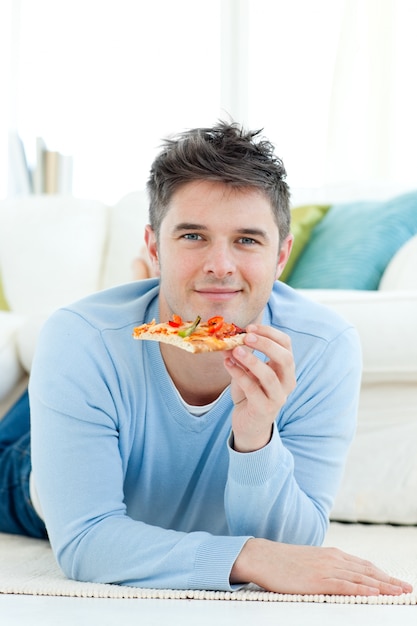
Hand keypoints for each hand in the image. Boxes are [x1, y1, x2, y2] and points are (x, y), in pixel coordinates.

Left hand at [224, 324, 295, 451]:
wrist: (249, 425)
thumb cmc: (250, 394)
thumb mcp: (247, 371)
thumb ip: (241, 356)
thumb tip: (227, 338)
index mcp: (286, 368)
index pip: (286, 344)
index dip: (270, 333)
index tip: (250, 327)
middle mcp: (287, 382)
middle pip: (285, 358)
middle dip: (266, 344)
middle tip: (247, 336)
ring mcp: (278, 397)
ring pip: (269, 376)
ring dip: (252, 360)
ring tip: (235, 350)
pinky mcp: (265, 409)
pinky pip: (252, 389)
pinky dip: (239, 374)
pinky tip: (227, 364)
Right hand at [231, 538, 412, 595]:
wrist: (263, 557)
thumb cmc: (284, 562)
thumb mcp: (311, 562)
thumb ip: (328, 568)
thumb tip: (342, 578)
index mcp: (333, 554)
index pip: (365, 565)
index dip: (383, 575)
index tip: (398, 582)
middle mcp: (333, 559)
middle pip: (368, 571)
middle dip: (390, 581)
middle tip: (407, 589)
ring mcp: (326, 568)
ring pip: (361, 578)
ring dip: (382, 586)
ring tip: (399, 592)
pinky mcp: (317, 579)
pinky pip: (344, 585)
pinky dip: (361, 588)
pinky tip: (373, 593)